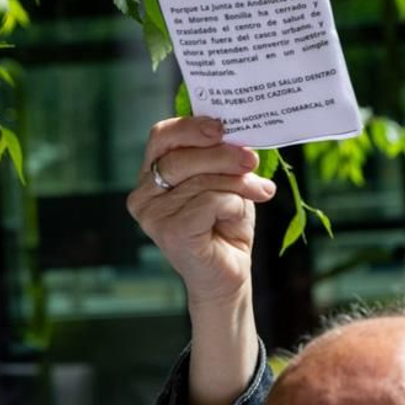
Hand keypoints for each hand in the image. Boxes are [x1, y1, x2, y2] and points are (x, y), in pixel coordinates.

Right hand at [126, 116, 275, 309]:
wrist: (229, 276)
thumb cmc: (225, 227)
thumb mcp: (225, 184)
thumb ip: (221, 160)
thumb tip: (236, 136)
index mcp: (152, 176)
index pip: (161, 137)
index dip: (190, 127)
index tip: (221, 127)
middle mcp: (144, 194)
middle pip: (181, 157)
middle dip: (223, 155)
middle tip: (252, 160)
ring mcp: (153, 215)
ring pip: (200, 180)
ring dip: (237, 183)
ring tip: (260, 191)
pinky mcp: (170, 231)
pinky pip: (209, 201)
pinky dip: (233, 205)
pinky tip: (237, 219)